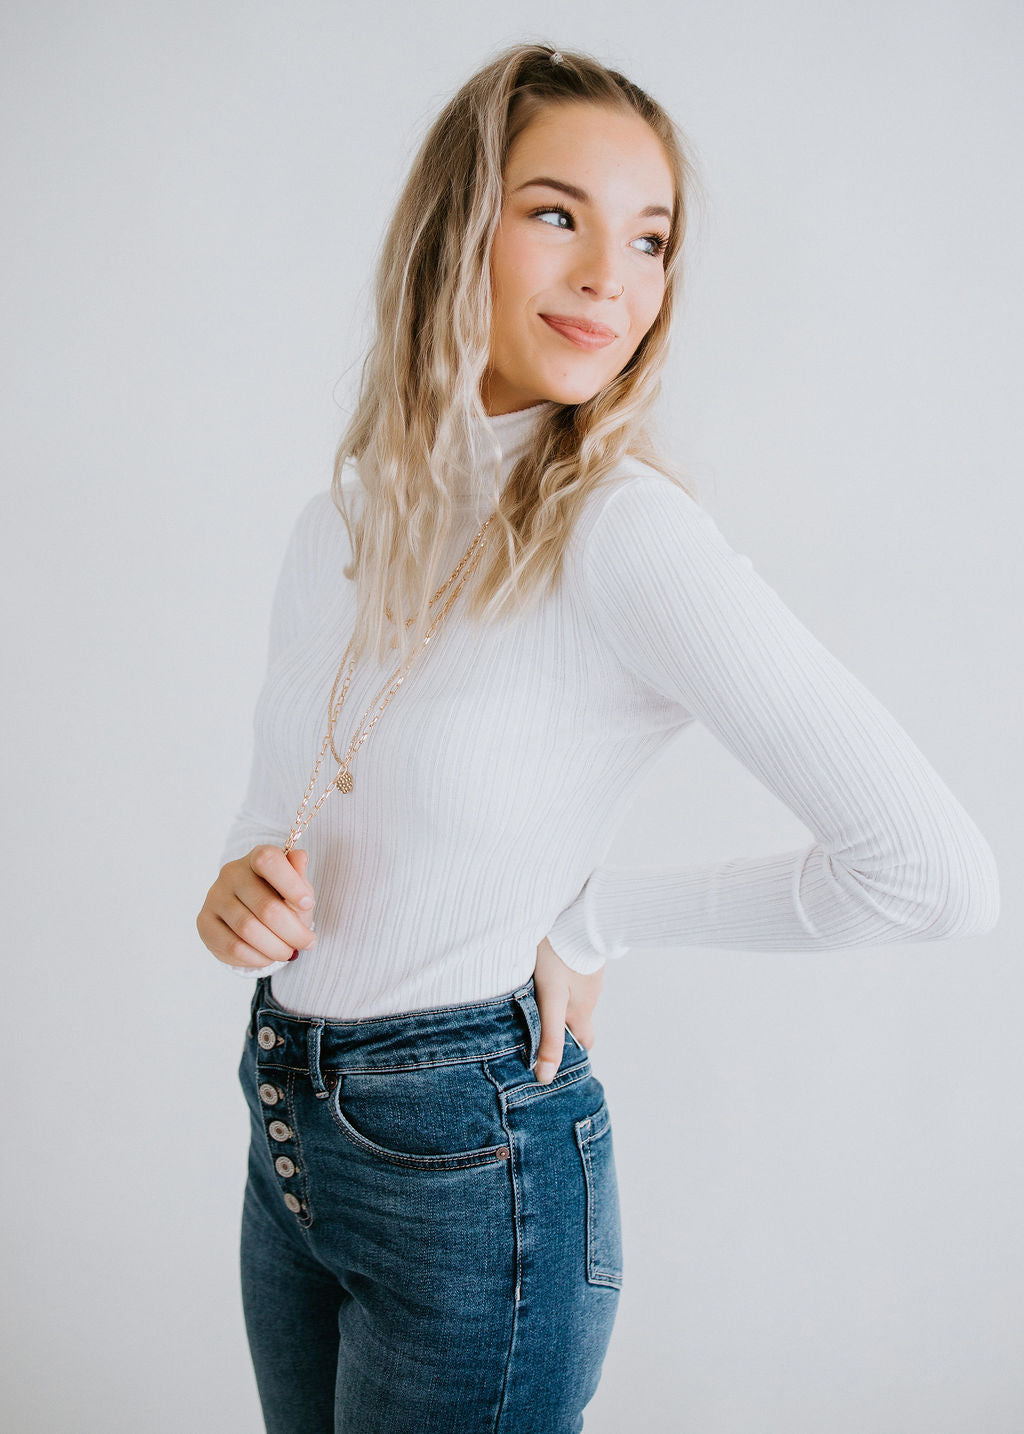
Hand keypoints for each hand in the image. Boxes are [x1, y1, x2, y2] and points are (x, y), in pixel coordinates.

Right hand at [196, 845, 316, 969]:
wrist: (253, 919)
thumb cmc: (279, 899)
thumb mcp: (296, 889)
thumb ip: (299, 877)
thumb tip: (301, 857)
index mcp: (255, 858)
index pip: (268, 860)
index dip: (291, 883)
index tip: (308, 904)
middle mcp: (231, 873)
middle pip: (265, 906)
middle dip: (292, 931)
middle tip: (307, 942)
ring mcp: (215, 897)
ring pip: (248, 929)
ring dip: (276, 947)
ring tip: (289, 952)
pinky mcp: (204, 922)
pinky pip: (233, 946)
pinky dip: (257, 957)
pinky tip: (268, 957)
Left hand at [531, 935, 604, 1083]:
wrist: (576, 916)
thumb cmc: (560, 957)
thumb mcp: (550, 999)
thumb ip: (549, 1035)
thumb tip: (545, 1076)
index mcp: (582, 1011)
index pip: (585, 1043)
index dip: (571, 1050)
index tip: (553, 1051)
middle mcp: (590, 995)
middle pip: (577, 1018)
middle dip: (560, 1023)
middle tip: (535, 1019)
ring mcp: (590, 974)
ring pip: (574, 994)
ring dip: (558, 997)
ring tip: (532, 990)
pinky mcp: (584, 955)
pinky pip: (573, 973)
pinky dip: (561, 976)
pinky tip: (544, 967)